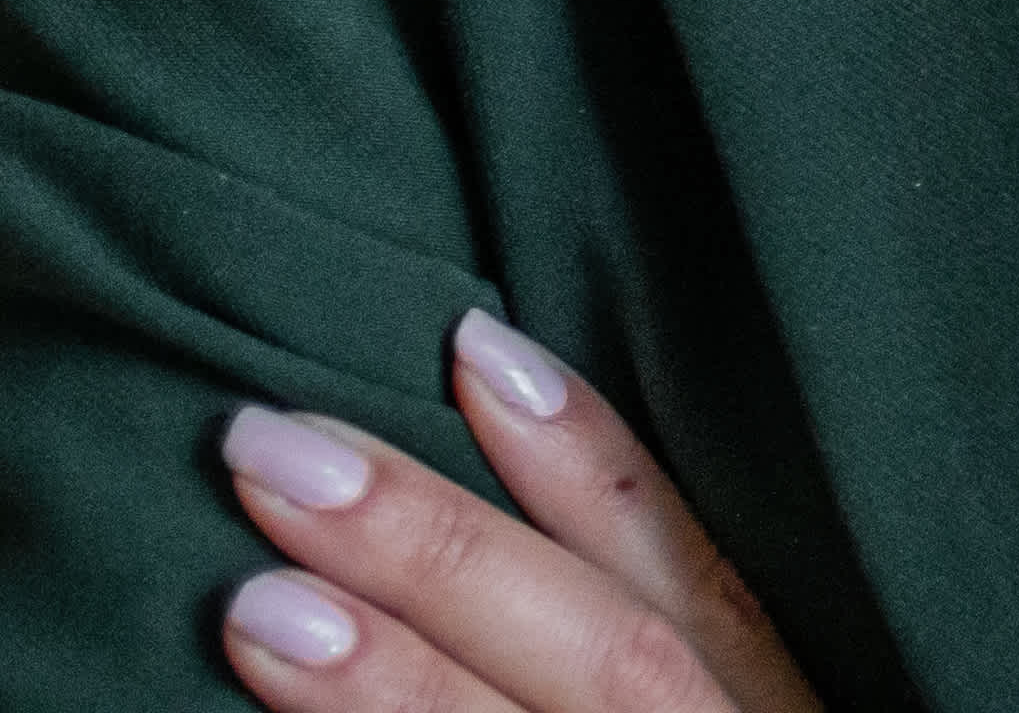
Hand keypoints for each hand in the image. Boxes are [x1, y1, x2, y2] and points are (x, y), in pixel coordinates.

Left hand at [211, 313, 823, 712]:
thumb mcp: (728, 692)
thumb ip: (656, 629)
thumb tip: (481, 414)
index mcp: (769, 710)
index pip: (693, 578)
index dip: (590, 460)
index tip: (468, 342)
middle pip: (608, 659)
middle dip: (444, 557)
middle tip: (276, 453)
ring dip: (388, 686)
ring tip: (250, 609)